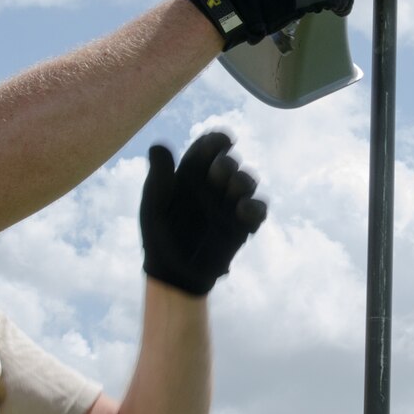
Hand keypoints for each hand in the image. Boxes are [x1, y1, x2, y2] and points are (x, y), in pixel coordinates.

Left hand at [140, 132, 267, 294]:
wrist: (174, 273)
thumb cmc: (160, 235)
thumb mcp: (154, 204)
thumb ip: (159, 176)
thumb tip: (158, 146)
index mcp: (191, 174)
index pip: (208, 147)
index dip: (216, 141)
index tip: (222, 141)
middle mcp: (213, 185)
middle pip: (229, 162)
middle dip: (227, 165)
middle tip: (219, 175)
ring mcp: (229, 203)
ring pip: (246, 181)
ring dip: (242, 181)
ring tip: (232, 190)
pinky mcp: (243, 224)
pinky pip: (258, 208)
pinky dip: (255, 207)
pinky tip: (242, 209)